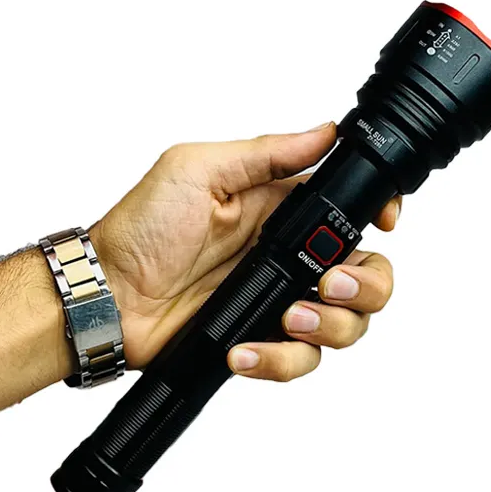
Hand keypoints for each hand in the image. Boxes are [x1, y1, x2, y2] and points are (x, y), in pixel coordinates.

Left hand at [91, 122, 399, 381]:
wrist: (107, 296)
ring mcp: (275, 300)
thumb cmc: (140, 229)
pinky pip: (298, 359)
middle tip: (327, 284)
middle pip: (364, 274)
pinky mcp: (259, 339)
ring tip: (287, 317)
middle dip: (364, 285)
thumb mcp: (198, 171)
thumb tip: (324, 131)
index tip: (382, 222)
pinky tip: (244, 351)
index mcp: (277, 208)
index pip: (349, 210)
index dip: (377, 216)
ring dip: (328, 325)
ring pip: (344, 323)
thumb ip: (265, 153)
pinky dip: (280, 360)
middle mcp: (285, 256)